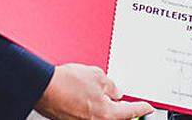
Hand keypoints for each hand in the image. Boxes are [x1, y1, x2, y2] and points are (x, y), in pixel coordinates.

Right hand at [35, 63, 153, 119]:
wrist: (43, 87)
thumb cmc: (66, 82)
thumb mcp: (98, 76)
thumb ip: (111, 85)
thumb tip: (115, 91)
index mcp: (106, 114)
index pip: (131, 112)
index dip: (142, 108)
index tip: (148, 108)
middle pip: (117, 118)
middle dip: (124, 110)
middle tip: (130, 104)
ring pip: (102, 117)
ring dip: (107, 108)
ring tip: (107, 96)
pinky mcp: (70, 119)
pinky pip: (89, 115)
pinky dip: (94, 108)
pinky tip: (90, 98)